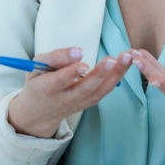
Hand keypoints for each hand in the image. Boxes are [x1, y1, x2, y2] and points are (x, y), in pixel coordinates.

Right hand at [6, 47, 132, 137]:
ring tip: (128, 56)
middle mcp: (66, 99)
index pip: (60, 81)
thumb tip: (77, 52)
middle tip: (112, 60)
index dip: (71, 73)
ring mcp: (81, 103)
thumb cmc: (39, 83)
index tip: (83, 63)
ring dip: (117, 73)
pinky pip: (106, 90)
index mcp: (47, 89)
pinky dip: (119, 76)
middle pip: (85, 88)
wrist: (40, 112)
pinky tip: (127, 62)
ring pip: (101, 90)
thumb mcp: (36, 67)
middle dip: (100, 74)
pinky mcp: (91, 102)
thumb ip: (54, 58)